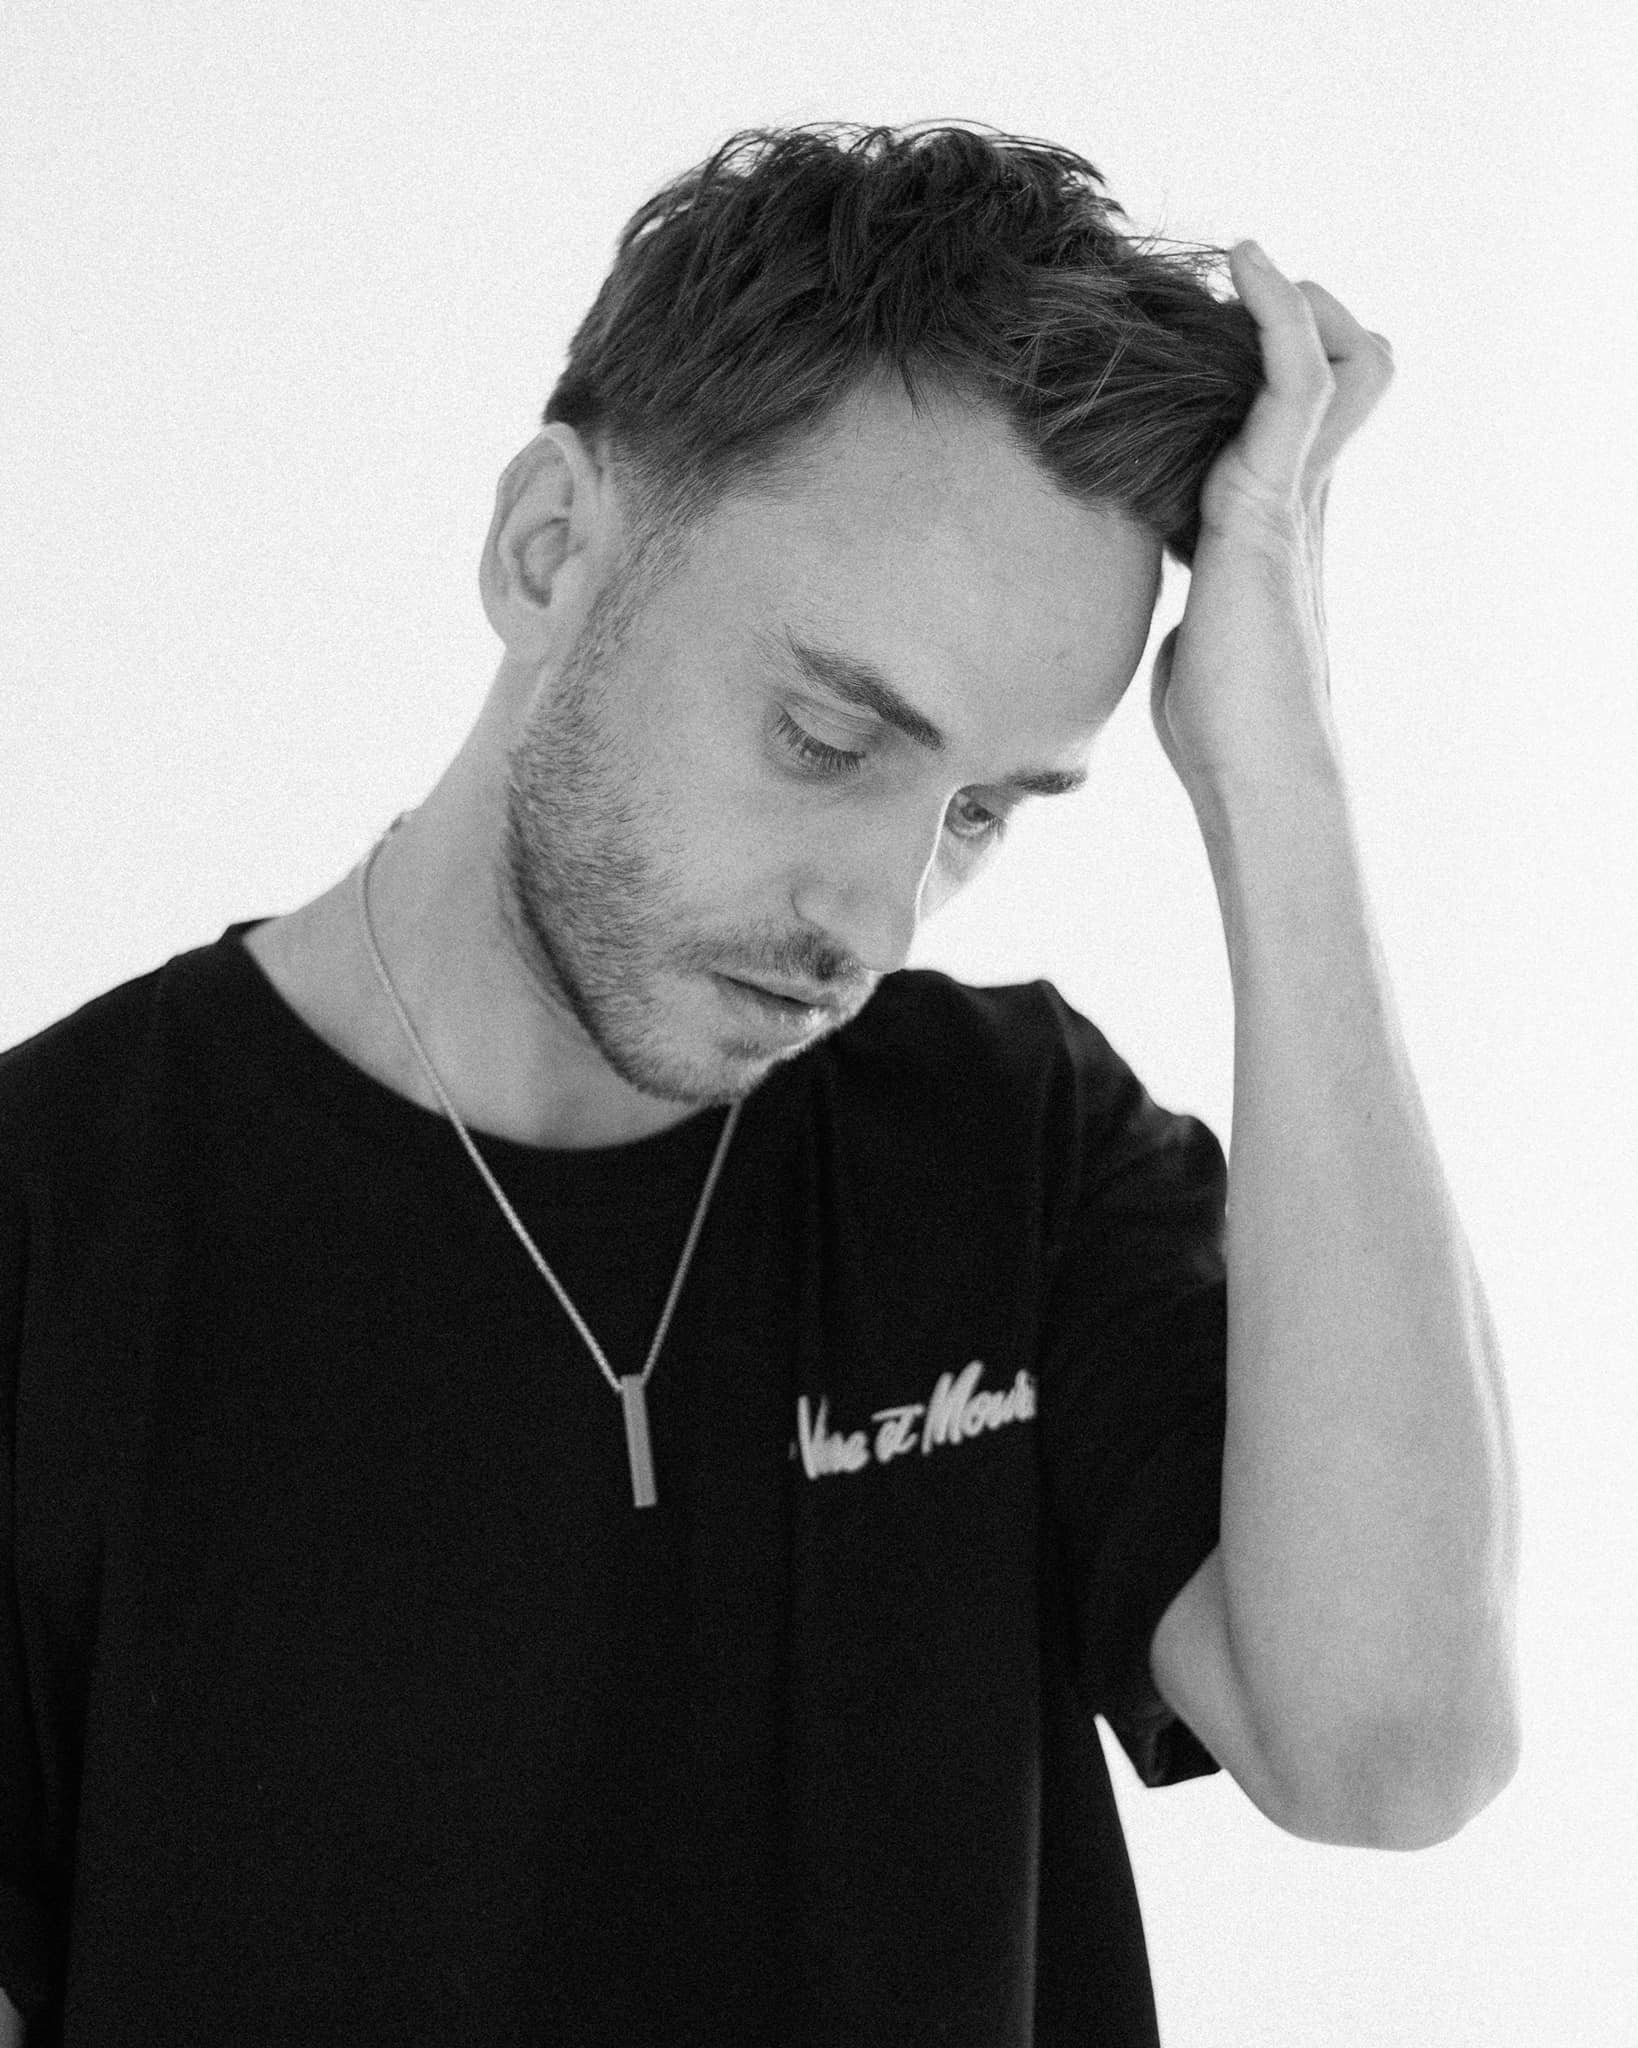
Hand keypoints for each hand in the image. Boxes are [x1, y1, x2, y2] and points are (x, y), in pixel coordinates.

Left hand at [1149, 240, 1395, 800]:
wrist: (1258, 768)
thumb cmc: (1224, 726)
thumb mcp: (1195, 638)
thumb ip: (1186, 603)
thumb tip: (1161, 612)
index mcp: (1277, 527)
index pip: (1300, 420)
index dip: (1270, 369)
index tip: (1210, 337)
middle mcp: (1300, 499)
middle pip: (1347, 373)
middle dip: (1301, 324)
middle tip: (1233, 301)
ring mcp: (1294, 495)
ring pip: (1338, 361)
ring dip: (1290, 303)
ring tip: (1241, 264)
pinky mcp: (1271, 499)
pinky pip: (1295, 376)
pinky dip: (1278, 310)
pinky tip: (1246, 265)